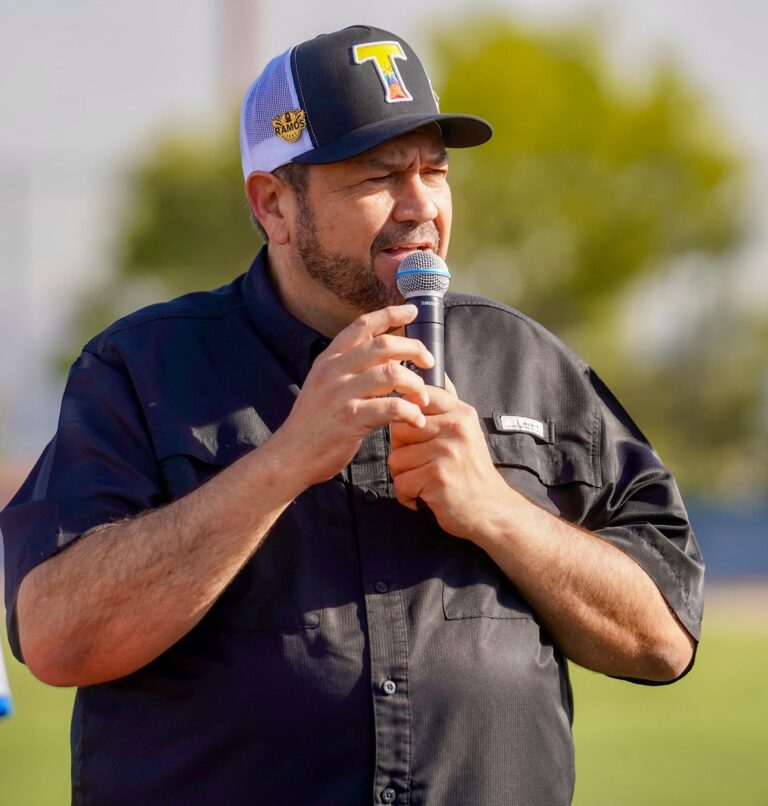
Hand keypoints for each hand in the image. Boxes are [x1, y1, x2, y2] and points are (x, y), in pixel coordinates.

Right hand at [276, 305, 433, 488]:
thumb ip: (349, 368)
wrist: (291, 455)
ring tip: (423, 398)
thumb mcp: (324, 385)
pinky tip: (416, 420)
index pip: (363, 324)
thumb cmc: (314, 423)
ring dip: (416, 384)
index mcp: (329, 359)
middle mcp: (334, 370)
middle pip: (384, 345)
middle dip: (414, 349)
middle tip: (430, 362)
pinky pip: (392, 407)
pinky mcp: (352, 418)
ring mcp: (342, 393)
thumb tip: (387, 357)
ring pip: (393, 373)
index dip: (391, 314)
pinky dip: (411, 413)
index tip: (413, 311)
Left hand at [388, 376, 511, 541]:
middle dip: (402, 452)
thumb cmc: (471, 472)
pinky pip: (401, 482)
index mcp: (461, 413)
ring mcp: (447, 451)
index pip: (419, 397)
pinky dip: (407, 495)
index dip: (407, 417)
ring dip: (404, 477)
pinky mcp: (437, 476)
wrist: (492, 510)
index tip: (415, 435)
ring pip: (396, 459)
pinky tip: (425, 497)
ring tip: (426, 482)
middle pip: (399, 430)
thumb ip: (447, 407)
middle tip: (422, 465)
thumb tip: (435, 373)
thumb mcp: (466, 431)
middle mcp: (456, 428)